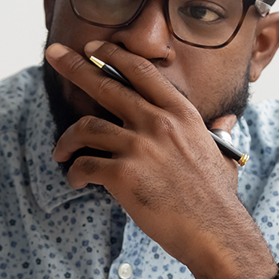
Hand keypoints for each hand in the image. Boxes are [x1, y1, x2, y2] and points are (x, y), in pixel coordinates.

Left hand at [45, 39, 275, 278]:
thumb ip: (215, 133)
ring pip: (86, 127)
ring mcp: (139, 147)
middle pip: (105, 85)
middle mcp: (158, 122)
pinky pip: (84, 166)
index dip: (113, 55)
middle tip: (53, 54)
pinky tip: (74, 181)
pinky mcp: (123, 175)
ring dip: (66, 140)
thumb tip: (225, 121)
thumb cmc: (218, 199)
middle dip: (74, 66)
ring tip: (60, 152)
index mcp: (181, 113)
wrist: (216, 232)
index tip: (93, 47)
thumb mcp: (221, 153)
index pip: (140, 71)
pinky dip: (74, 173)